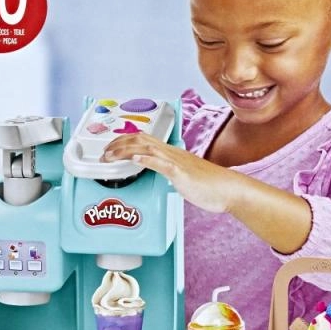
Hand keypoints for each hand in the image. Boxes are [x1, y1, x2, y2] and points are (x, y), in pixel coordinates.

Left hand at [101, 132, 312, 252]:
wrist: (228, 190)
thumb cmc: (209, 186)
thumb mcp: (183, 177)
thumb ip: (168, 173)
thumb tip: (158, 173)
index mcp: (171, 154)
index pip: (143, 140)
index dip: (123, 141)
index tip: (109, 149)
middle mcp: (171, 153)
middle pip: (139, 140)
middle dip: (117, 144)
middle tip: (102, 153)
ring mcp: (176, 162)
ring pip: (146, 148)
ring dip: (124, 151)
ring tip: (109, 156)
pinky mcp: (181, 173)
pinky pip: (162, 164)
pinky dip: (146, 160)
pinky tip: (135, 161)